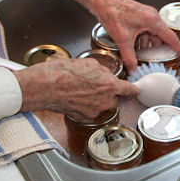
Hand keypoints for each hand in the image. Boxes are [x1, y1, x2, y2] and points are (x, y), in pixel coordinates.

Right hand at [13, 58, 138, 118]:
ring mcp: (93, 110)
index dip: (134, 89)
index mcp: (108, 84)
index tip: (137, 90)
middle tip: (92, 82)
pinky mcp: (82, 117)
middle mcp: (103, 100)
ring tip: (80, 88)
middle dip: (107, 91)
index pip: (128, 89)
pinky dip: (83, 104)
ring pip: (100, 104)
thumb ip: (101, 70)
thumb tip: (103, 74)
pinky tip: (73, 95)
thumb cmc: (60, 73)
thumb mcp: (86, 63)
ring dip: (95, 97)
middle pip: (113, 97)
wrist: (42, 87)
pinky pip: (88, 110)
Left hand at [56, 0, 179, 72]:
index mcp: (153, 21)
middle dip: (157, 50)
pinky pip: (146, 30)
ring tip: (140, 54)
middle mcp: (152, 17)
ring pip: (152, 34)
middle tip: (154, 60)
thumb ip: (129, 57)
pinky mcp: (139, 16)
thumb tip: (133, 69)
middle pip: (161, 37)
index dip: (177, 48)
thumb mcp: (122, 39)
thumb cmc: (112, 12)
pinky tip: (134, 46)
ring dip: (148, 44)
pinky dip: (142, 39)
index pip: (171, 37)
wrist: (102, 0)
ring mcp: (146, 15)